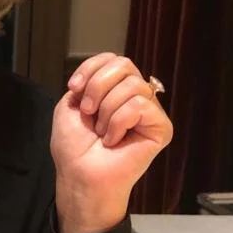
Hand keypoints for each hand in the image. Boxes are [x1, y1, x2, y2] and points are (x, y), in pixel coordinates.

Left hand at [51, 53, 172, 232]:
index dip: (91, 68)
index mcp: (115, 90)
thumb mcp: (71, 105)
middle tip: (88, 113)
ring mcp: (150, 112)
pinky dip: (118, 122)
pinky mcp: (161, 128)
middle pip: (124, 65)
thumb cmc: (74, 147)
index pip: (113, 59)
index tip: (74, 88)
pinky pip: (140, 106)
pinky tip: (114, 140)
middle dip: (97, 86)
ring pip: (132, 85)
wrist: (79, 174)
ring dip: (107, 110)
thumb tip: (104, 72)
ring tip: (102, 132)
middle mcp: (135, 97)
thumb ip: (88, 82)